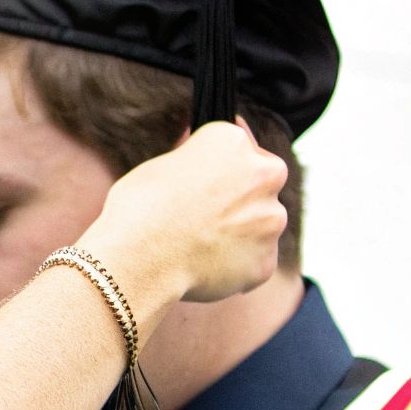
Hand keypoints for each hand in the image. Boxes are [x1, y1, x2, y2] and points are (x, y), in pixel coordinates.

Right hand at [76, 120, 287, 321]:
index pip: (239, 148)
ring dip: (240, 232)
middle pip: (261, 184)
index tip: (201, 185)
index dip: (218, 169)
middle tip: (204, 217)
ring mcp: (271, 219)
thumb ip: (195, 162)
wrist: (140, 259)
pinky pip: (255, 261)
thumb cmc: (139, 209)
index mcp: (234, 141)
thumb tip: (200, 162)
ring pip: (262, 224)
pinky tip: (206, 268)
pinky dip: (237, 265)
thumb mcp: (161, 166)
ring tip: (199, 247)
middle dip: (240, 198)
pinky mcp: (267, 260)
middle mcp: (264, 174)